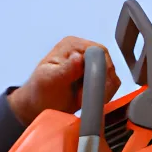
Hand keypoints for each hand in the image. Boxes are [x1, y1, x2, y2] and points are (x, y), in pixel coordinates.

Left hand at [7, 36, 121, 124]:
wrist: (40, 107)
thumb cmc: (40, 92)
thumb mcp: (49, 80)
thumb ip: (64, 70)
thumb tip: (78, 58)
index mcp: (72, 45)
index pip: (98, 52)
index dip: (98, 70)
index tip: (88, 88)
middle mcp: (84, 50)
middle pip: (108, 65)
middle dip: (99, 84)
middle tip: (84, 97)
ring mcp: (92, 64)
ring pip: (112, 77)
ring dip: (101, 92)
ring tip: (83, 100)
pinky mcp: (99, 77)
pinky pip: (112, 86)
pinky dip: (104, 96)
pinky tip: (89, 100)